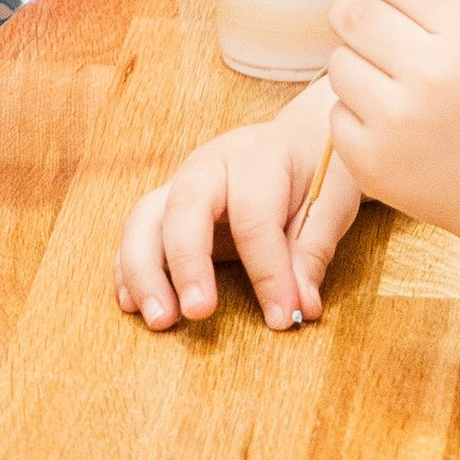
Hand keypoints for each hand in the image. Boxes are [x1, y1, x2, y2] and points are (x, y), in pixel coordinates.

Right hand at [114, 109, 360, 334]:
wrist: (300, 139)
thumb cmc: (319, 171)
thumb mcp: (332, 205)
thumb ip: (313, 253)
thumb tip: (301, 307)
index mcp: (259, 157)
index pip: (254, 217)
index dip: (267, 272)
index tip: (281, 317)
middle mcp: (211, 164)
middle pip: (184, 207)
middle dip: (186, 263)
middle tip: (197, 313)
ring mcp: (181, 181)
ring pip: (144, 218)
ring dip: (143, 271)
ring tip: (159, 319)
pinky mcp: (166, 204)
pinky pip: (136, 233)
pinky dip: (128, 269)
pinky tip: (131, 305)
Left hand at [322, 0, 459, 246]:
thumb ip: (431, 0)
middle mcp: (433, 72)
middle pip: (351, 12)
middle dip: (350, 12)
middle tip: (364, 28)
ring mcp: (399, 121)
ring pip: (338, 62)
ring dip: (355, 66)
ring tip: (391, 86)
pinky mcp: (373, 161)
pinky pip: (337, 113)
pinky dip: (357, 116)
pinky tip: (393, 129)